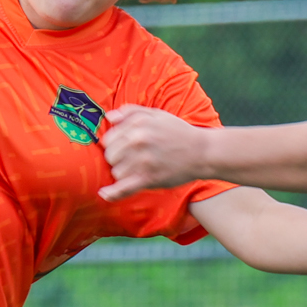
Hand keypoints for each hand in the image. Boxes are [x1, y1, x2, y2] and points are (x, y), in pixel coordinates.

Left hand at [100, 104, 214, 199]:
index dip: (115, 145)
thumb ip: (132, 112)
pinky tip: (104, 194)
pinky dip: (113, 193)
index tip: (125, 148)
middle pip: (110, 156)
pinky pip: (123, 188)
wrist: (203, 152)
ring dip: (124, 174)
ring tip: (137, 171)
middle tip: (132, 160)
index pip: (108, 138)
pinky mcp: (149, 178)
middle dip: (117, 159)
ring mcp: (143, 160)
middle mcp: (138, 140)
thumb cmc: (179, 132)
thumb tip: (110, 117)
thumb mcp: (157, 114)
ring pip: (116, 172)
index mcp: (138, 123)